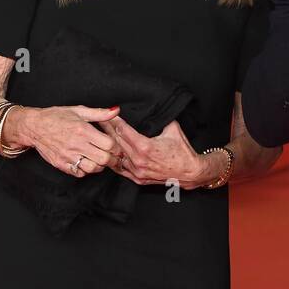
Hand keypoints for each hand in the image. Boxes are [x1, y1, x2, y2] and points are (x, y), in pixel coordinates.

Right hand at [14, 104, 121, 176]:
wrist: (34, 126)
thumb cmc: (56, 117)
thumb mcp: (78, 111)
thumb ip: (99, 113)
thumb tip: (116, 110)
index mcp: (83, 130)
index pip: (109, 144)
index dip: (116, 147)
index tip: (116, 148)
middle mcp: (76, 144)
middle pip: (104, 159)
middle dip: (112, 159)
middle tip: (113, 158)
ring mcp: (68, 156)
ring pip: (92, 168)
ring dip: (99, 166)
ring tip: (99, 160)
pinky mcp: (61, 164)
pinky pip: (79, 173)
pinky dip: (85, 170)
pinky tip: (86, 162)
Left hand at [98, 114, 217, 188]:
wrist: (190, 172)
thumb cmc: (183, 151)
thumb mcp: (172, 129)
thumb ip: (159, 119)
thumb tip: (153, 109)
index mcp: (145, 147)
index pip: (123, 130)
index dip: (114, 121)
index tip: (107, 114)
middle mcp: (138, 160)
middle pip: (116, 142)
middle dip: (107, 130)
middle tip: (98, 120)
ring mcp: (137, 171)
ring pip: (117, 156)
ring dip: (109, 145)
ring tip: (99, 136)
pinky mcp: (138, 179)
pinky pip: (121, 169)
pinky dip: (115, 160)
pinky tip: (108, 153)